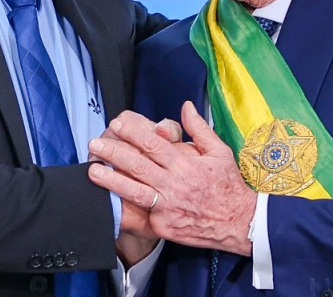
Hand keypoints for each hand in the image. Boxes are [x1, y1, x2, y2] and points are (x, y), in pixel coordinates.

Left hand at [88, 102, 256, 255]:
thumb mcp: (219, 152)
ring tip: (93, 170)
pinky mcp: (164, 226)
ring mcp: (168, 207)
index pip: (153, 144)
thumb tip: (185, 106)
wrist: (240, 223)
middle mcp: (174, 184)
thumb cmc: (228, 185)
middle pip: (138, 165)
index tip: (117, 124)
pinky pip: (140, 215)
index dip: (132, 133)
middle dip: (114, 153)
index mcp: (185, 164)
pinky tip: (107, 200)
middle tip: (95, 143)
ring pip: (134, 191)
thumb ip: (199, 129)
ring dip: (111, 180)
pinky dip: (123, 208)